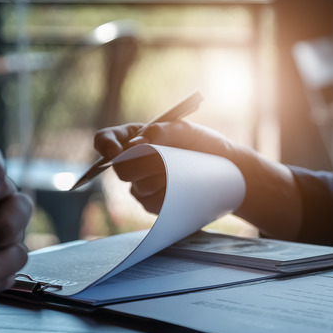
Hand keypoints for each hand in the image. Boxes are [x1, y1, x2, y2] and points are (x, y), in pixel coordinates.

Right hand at [94, 120, 235, 213]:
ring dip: (163, 179)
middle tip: (165, 161)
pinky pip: (151, 203)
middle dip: (143, 166)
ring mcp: (141, 184)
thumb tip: (138, 143)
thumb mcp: (187, 129)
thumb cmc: (205, 145)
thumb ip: (162, 131)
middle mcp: (134, 161)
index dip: (105, 145)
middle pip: (120, 168)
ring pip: (139, 188)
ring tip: (184, 171)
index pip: (106, 139)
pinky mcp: (152, 203)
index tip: (115, 151)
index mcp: (136, 137)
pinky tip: (183, 187)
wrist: (226, 172)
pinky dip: (169, 194)